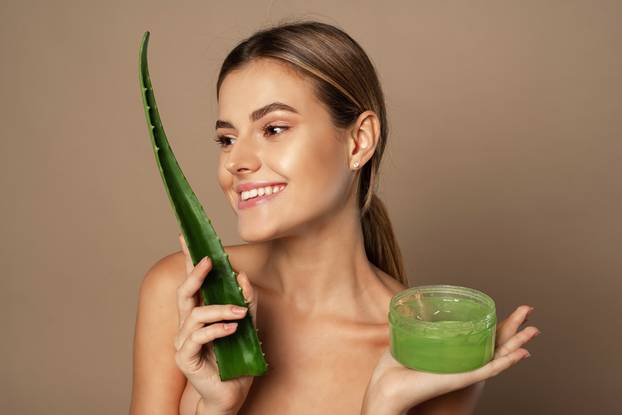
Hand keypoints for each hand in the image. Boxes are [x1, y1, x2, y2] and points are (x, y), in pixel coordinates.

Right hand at [174, 234, 257, 414]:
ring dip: (220, 309)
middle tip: (211, 261)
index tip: (186, 238)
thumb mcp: (248, 327)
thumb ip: (246, 302)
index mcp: (200, 315)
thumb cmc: (237, 361)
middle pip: (185, 293)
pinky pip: (197, 337)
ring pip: (195, 314)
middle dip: (196, 274)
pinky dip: (216, 330)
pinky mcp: (185, 358)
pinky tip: (231, 329)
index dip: (188, 260)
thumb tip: (243, 276)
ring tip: (239, 313)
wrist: (231, 394)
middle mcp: (188, 325)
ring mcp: (184, 342)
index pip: (192, 283)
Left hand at [361, 305, 538, 414]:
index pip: (481, 338)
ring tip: (534, 330)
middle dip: (515, 328)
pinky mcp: (461, 379)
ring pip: (499, 356)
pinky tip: (520, 354)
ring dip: (518, 343)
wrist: (387, 387)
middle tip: (529, 310)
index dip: (498, 325)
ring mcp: (465, 371)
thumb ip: (413, 329)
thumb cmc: (394, 368)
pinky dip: (506, 362)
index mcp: (454, 354)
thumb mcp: (408, 341)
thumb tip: (410, 311)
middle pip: (496, 343)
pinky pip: (488, 370)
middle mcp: (463, 363)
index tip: (513, 311)